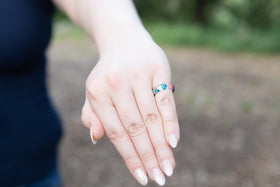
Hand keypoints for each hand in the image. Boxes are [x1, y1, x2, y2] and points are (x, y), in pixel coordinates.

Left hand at [81, 36, 179, 185]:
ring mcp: (138, 76)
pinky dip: (171, 122)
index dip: (130, 157)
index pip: (116, 132)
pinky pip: (166, 101)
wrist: (124, 41)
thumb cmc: (110, 74)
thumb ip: (93, 114)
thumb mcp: (95, 91)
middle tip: (160, 178)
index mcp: (97, 92)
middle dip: (149, 157)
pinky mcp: (158, 69)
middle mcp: (116, 84)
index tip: (142, 177)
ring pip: (151, 118)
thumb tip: (97, 137)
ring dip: (161, 146)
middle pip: (135, 128)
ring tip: (169, 167)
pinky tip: (174, 142)